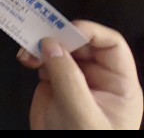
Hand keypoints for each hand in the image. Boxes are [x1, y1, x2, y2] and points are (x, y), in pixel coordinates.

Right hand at [17, 20, 143, 129]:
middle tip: (38, 35)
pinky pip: (45, 61)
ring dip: (42, 44)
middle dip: (60, 37)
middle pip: (82, 44)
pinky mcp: (54, 86)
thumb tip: (50, 43)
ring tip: (27, 52)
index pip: (111, 45)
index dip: (91, 33)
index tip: (67, 30)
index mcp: (118, 84)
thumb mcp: (81, 113)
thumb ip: (67, 77)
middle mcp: (98, 77)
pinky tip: (25, 59)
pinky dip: (33, 55)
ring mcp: (75, 80)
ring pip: (60, 49)